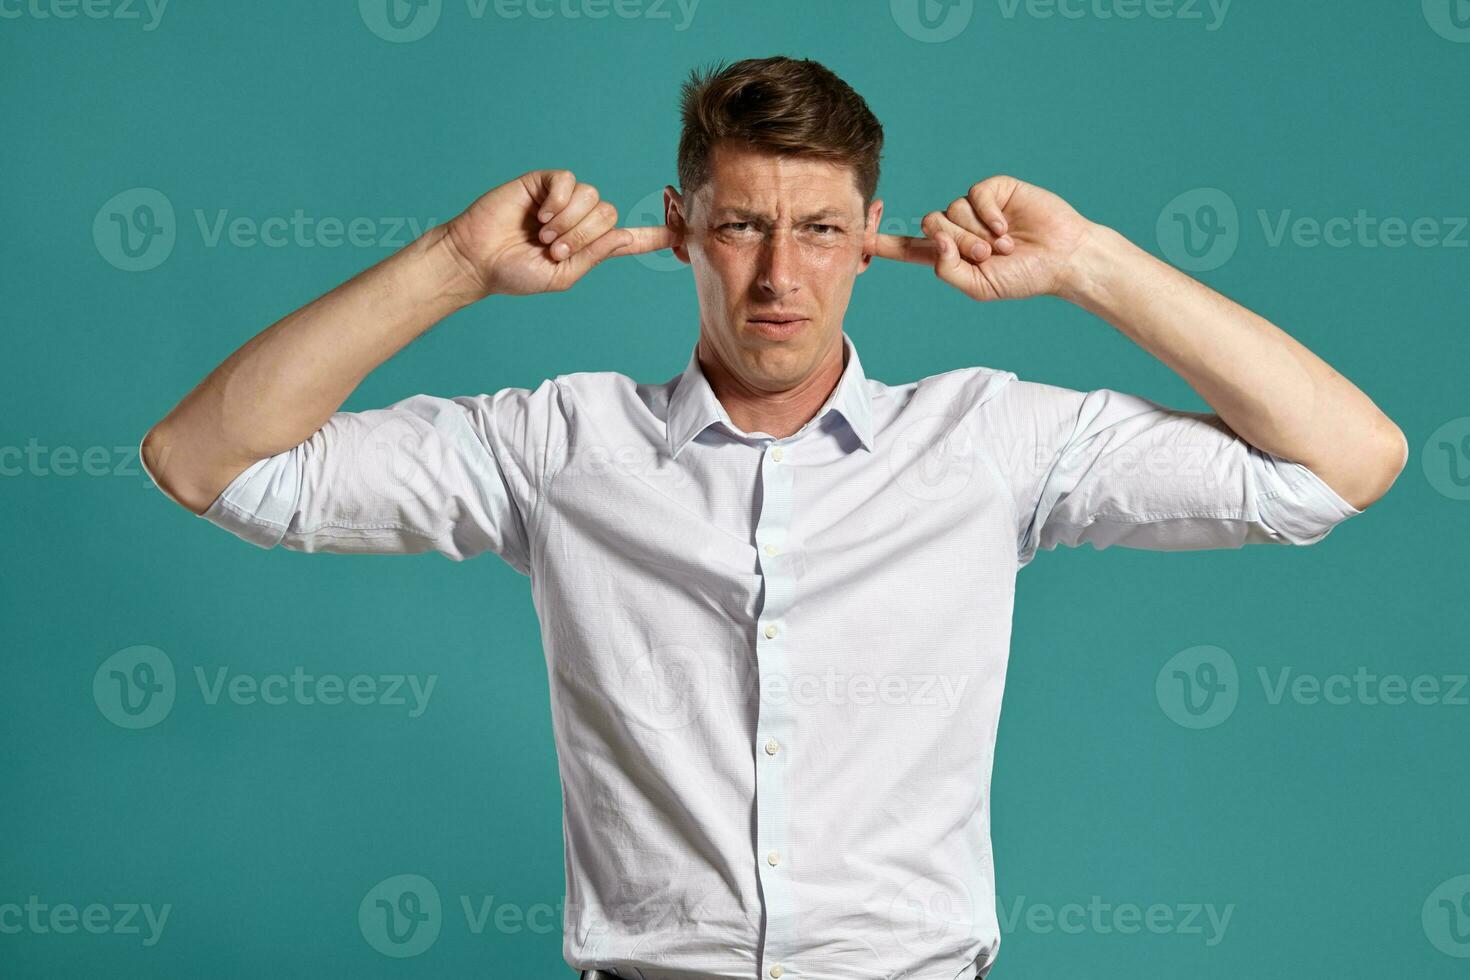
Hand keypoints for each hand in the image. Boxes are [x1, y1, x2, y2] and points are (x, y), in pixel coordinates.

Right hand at [443, 169, 675, 297]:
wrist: (478, 258)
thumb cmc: (516, 272)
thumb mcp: (562, 274)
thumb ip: (594, 255)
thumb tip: (625, 235)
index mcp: (589, 245)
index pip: (630, 238)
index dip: (655, 234)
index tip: (683, 230)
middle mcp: (581, 219)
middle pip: (609, 216)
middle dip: (583, 235)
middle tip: (553, 248)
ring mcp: (564, 199)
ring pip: (592, 198)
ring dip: (570, 221)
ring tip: (543, 235)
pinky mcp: (545, 183)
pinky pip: (570, 182)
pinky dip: (559, 201)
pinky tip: (540, 215)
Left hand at [871, 175, 1095, 301]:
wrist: (1063, 259)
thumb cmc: (1023, 277)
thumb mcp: (979, 286)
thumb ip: (948, 270)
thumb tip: (935, 240)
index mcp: (949, 254)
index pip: (909, 248)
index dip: (884, 243)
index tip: (861, 238)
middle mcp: (957, 228)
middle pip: (930, 226)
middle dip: (958, 243)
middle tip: (988, 256)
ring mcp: (974, 208)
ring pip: (951, 210)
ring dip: (976, 233)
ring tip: (1005, 245)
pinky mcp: (993, 190)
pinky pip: (974, 195)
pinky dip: (988, 214)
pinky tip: (1006, 227)